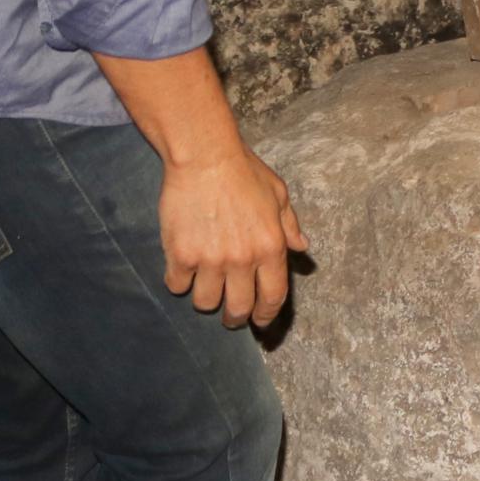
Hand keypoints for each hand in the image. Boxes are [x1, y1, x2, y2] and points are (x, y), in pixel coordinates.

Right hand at [160, 149, 309, 328]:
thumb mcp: (278, 195)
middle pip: (239, 308)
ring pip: (205, 302)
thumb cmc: (243, 172)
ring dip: (206, 299)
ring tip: (205, 288)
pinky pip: (177, 286)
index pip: (272, 296)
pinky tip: (182, 271)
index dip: (266, 315)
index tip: (260, 322)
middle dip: (235, 318)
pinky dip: (179, 282)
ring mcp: (210, 260)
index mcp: (270, 247)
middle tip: (230, 316)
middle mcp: (242, 259)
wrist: (205, 158)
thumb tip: (302, 248)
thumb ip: (289, 225)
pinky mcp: (181, 255)